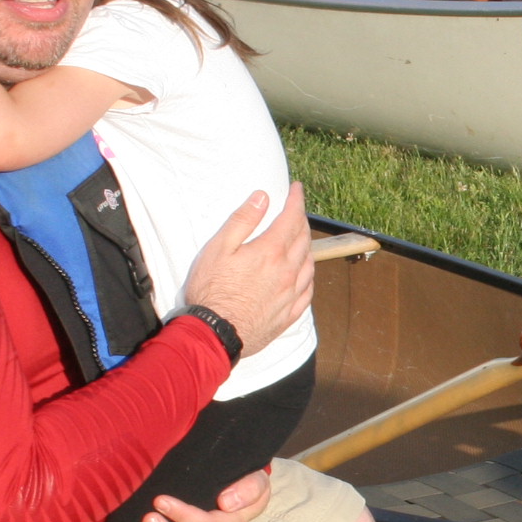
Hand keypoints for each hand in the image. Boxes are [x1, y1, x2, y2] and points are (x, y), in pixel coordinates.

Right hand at [181, 182, 311, 358]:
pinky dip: (309, 276)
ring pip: (310, 264)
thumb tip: (262, 197)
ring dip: (307, 246)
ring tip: (301, 238)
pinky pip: (308, 291)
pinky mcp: (288, 314)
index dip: (296, 200)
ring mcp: (291, 294)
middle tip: (296, 211)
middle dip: (302, 220)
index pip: (291, 218)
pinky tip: (304, 274)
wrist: (215, 333)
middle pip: (303, 239)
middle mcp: (288, 271)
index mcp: (271, 252)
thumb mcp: (219, 248)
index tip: (297, 188)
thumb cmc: (211, 290)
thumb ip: (243, 221)